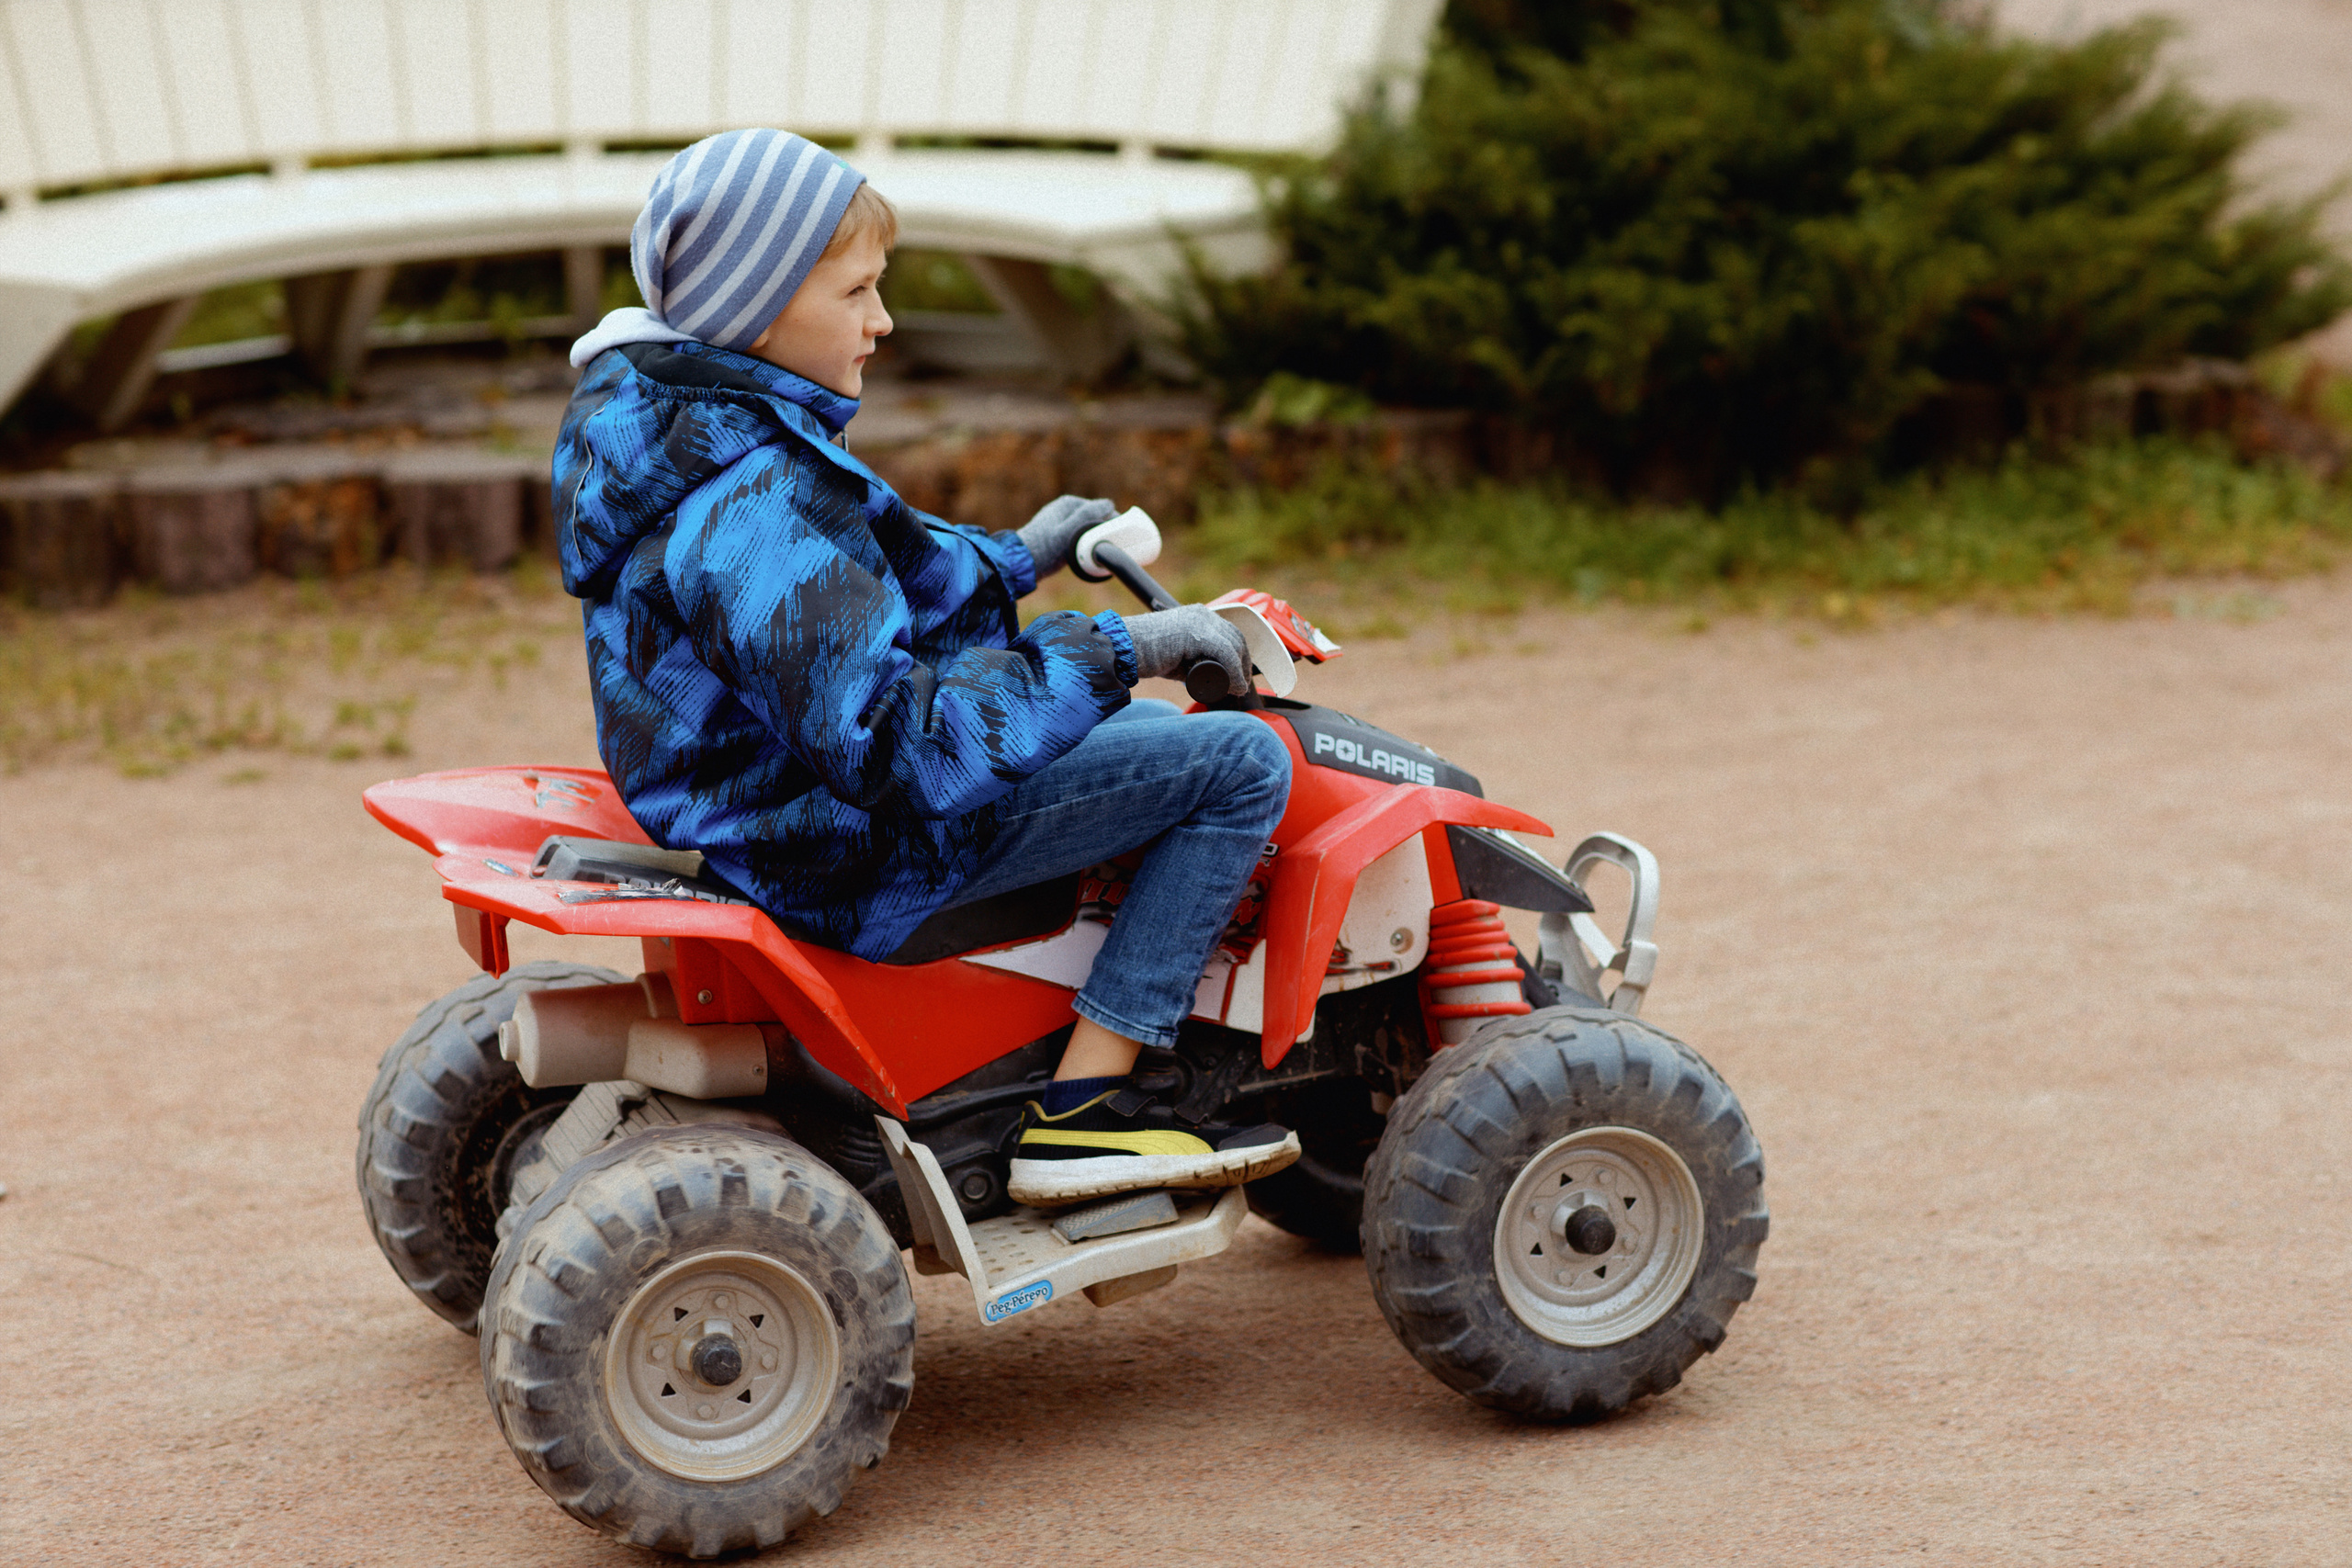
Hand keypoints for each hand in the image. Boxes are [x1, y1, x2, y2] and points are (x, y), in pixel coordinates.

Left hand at [1016, 495, 1117, 579]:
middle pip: (1095, 518)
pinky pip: (1079, 537)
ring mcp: (1061, 522)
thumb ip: (1088, 516)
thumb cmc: (1044, 549)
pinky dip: (1084, 545)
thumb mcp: (1068, 531)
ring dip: (1094, 539)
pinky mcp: (1058, 535)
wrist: (1020, 564)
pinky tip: (1083, 557)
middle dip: (1103, 531)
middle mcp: (1065, 509)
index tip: (1118, 538)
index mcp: (1069, 504)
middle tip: (1107, 549)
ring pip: (1087, 529)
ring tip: (1095, 554)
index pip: (1102, 508)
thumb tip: (1109, 504)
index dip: (1112, 522)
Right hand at [1121, 605, 1250, 695]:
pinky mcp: (1195, 633)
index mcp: (1198, 615)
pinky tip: (1236, 686)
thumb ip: (1190, 658)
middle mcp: (1202, 614)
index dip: (1240, 655)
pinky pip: (1225, 652)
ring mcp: (1199, 621)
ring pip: (1233, 645)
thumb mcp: (1176, 653)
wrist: (1124, 650)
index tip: (1241, 676)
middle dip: (1243, 663)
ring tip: (1239, 689)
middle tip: (1242, 685)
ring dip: (1241, 670)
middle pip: (1235, 638)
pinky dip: (1234, 672)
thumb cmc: (1146, 655)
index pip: (1229, 633)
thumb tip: (1206, 675)